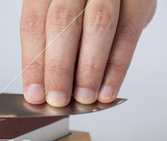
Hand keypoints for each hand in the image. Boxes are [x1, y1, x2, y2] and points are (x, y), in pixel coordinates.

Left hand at [20, 0, 156, 105]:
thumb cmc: (78, 9)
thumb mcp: (55, 19)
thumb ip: (48, 48)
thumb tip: (42, 91)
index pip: (34, 26)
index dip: (34, 63)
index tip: (35, 95)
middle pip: (62, 23)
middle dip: (59, 68)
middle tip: (58, 99)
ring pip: (97, 26)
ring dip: (89, 70)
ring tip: (83, 97)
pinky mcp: (137, 0)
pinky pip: (127, 34)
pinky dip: (116, 67)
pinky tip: (107, 90)